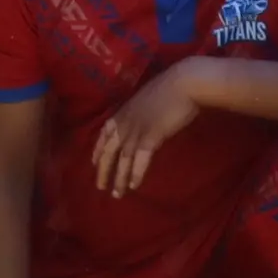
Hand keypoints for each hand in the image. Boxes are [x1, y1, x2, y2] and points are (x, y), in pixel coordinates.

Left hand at [91, 58, 202, 196]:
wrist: (183, 83)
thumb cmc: (169, 89)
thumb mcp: (146, 100)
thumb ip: (139, 113)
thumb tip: (140, 122)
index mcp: (123, 112)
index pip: (104, 133)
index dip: (98, 149)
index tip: (94, 163)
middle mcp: (125, 122)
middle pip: (109, 151)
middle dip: (104, 170)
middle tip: (101, 187)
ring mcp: (137, 130)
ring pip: (122, 159)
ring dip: (119, 178)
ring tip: (117, 194)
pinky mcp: (151, 137)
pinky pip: (140, 160)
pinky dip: (135, 174)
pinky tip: (133, 186)